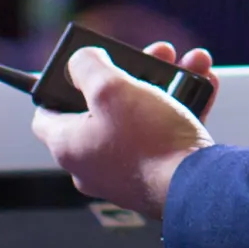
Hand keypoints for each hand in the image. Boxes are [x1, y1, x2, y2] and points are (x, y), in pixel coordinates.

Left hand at [31, 42, 218, 219]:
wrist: (202, 188)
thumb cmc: (151, 144)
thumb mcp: (110, 87)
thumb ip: (87, 66)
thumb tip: (80, 60)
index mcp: (69, 146)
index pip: (46, 114)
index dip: (56, 87)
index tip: (75, 71)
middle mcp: (93, 164)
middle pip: (102, 109)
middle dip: (128, 77)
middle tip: (145, 59)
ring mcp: (127, 172)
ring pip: (139, 117)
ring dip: (163, 87)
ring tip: (183, 65)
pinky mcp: (159, 176)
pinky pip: (165, 135)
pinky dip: (181, 108)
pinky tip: (202, 84)